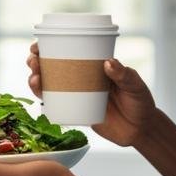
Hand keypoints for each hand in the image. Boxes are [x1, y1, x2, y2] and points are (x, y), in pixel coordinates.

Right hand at [27, 42, 159, 147]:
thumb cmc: (141, 102)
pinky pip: (56, 105)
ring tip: (34, 78)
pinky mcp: (76, 112)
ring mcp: (77, 95)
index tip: (38, 45)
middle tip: (33, 61)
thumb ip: (124, 75)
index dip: (48, 46)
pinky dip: (44, 100)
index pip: (68, 51)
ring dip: (36, 80)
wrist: (141, 130)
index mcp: (94, 65)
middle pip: (52, 67)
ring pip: (49, 85)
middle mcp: (82, 78)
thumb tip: (108, 62)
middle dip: (36, 62)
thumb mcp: (135, 85)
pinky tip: (39, 96)